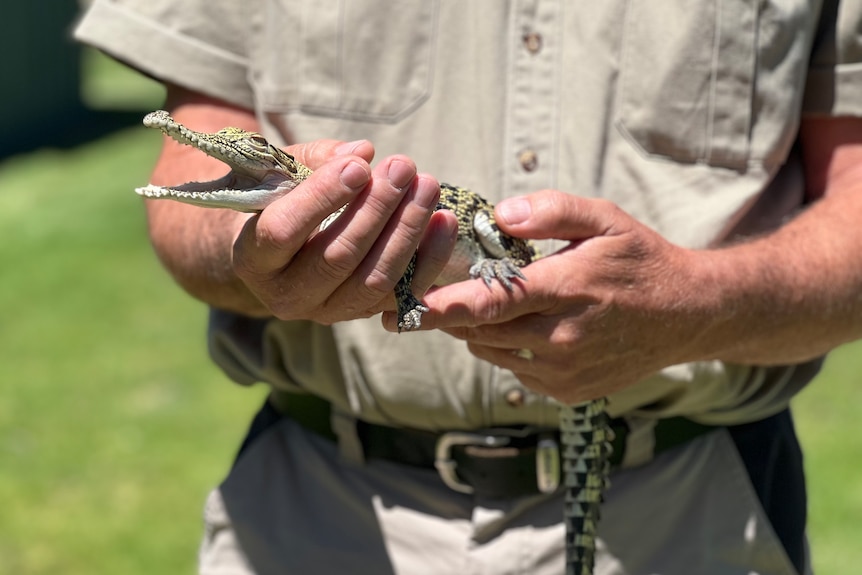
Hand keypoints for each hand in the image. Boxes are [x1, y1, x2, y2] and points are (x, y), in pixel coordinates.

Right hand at [232, 142, 456, 324]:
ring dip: (407, 230)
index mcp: (253, 260)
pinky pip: (404, 293)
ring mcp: (329, 312)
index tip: (359, 166)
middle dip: (376, 209)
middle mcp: (287, 297)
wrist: (282, 248)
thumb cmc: (280, 199)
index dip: (322, 197)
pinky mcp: (365, 315)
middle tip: (403, 166)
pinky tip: (444, 219)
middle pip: (337, 258)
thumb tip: (363, 153)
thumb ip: (315, 160)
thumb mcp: (282, 173)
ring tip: (426, 185)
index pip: (284, 231)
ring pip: (375, 280)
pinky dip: (429, 257)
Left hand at [383, 190, 712, 403]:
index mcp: (568, 289)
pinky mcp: (568, 391)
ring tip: (484, 303)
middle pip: (480, 331)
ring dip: (476, 330)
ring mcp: (565, 371)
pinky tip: (523, 327)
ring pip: (491, 352)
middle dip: (448, 314)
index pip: (489, 303)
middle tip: (428, 294)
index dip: (440, 307)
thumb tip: (499, 215)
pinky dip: (504, 349)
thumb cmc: (640, 260)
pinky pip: (514, 371)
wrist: (687, 315)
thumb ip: (552, 211)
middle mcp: (563, 338)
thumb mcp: (605, 219)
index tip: (401, 307)